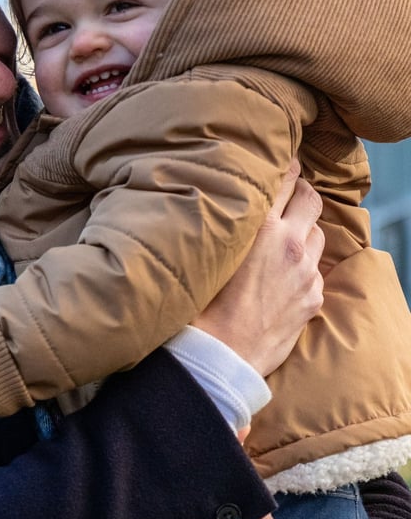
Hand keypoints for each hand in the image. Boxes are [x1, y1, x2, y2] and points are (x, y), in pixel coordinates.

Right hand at [194, 161, 324, 375]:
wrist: (220, 356)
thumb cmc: (200, 306)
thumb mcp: (209, 255)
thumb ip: (225, 227)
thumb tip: (222, 207)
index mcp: (261, 228)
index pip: (284, 180)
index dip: (285, 168)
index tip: (284, 163)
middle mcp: (289, 244)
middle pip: (311, 199)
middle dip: (303, 193)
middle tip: (290, 195)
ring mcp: (306, 272)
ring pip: (318, 234)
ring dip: (305, 231)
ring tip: (285, 240)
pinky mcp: (313, 297)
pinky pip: (316, 270)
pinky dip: (304, 266)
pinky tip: (284, 277)